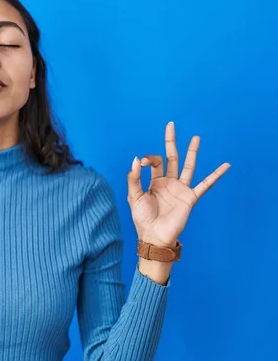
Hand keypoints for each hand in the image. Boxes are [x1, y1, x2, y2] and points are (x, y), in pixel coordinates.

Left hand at [127, 121, 230, 247]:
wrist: (154, 236)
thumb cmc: (142, 218)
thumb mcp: (134, 196)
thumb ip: (134, 178)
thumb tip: (136, 159)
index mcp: (154, 181)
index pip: (154, 162)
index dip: (148, 159)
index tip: (141, 163)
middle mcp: (168, 182)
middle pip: (171, 157)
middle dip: (171, 141)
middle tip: (171, 125)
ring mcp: (180, 189)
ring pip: (188, 166)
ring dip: (192, 152)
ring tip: (196, 138)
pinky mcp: (190, 197)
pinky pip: (206, 184)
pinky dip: (216, 175)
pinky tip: (226, 165)